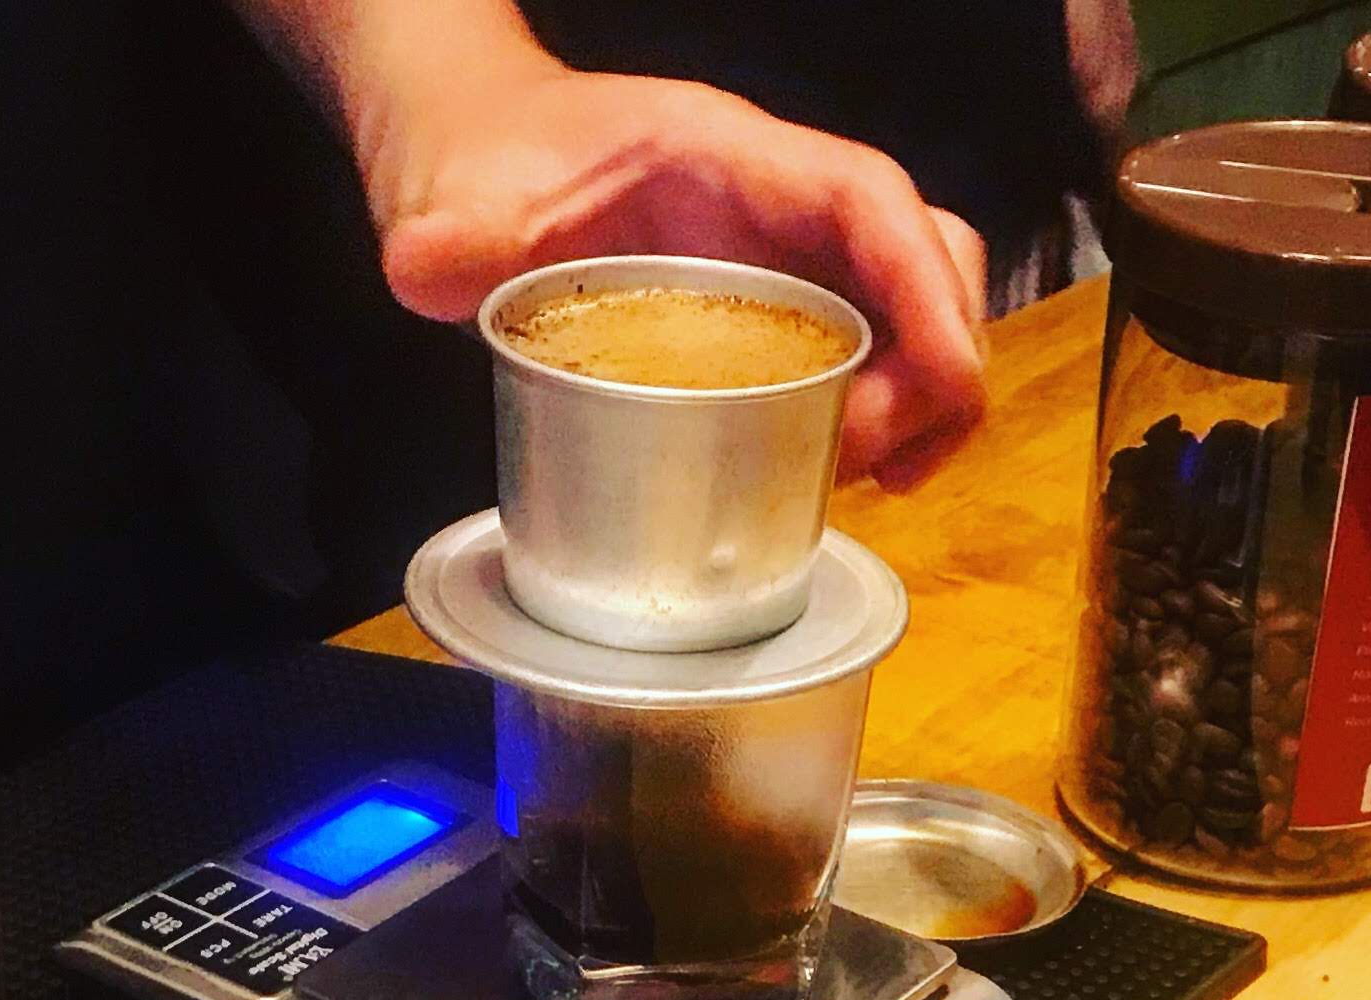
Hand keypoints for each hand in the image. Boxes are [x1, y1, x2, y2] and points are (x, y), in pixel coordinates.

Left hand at [369, 64, 988, 491]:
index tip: (940, 386)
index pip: (867, 204)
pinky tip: (843, 468)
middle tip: (879, 467)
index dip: (924, 291)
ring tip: (880, 481)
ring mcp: (778, 248)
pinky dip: (880, 403)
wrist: (470, 147)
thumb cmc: (481, 162)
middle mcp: (775, 197)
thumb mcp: (456, 204)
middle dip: (935, 364)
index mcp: (724, 156)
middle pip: (921, 257)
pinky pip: (860, 339)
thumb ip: (449, 236)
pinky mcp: (766, 298)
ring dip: (922, 394)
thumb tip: (430, 267)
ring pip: (907, 301)